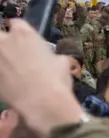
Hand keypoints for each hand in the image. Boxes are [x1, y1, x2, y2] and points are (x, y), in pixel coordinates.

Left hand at [0, 20, 83, 137]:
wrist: (43, 104)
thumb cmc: (56, 80)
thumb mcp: (63, 64)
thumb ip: (53, 56)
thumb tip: (55, 60)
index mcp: (24, 34)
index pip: (16, 23)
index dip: (21, 33)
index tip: (26, 43)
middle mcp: (4, 42)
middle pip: (0, 37)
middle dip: (6, 45)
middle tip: (15, 57)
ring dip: (4, 62)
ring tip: (14, 73)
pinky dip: (3, 78)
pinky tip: (11, 87)